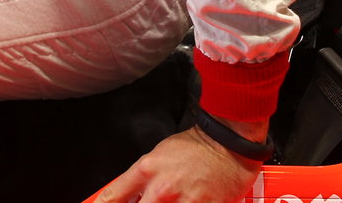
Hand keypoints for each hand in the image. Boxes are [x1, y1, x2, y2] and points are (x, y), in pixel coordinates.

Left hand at [89, 126, 261, 202]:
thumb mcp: (157, 156)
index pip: (113, 196)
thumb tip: (124, 198)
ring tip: (170, 200)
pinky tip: (185, 202)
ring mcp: (184, 201)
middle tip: (146, 201)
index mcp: (146, 170)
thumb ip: (140, 179)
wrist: (227, 144)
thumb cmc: (194, 149)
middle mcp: (162, 189)